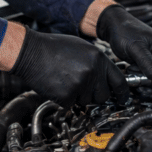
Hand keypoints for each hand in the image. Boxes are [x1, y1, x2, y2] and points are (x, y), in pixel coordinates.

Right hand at [10, 29, 128, 106]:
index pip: (119, 81)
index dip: (122, 92)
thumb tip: (105, 76)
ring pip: (86, 101)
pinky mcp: (67, 95)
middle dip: (94, 95)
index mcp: (98, 58)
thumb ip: (96, 62)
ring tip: (65, 80)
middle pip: (103, 96)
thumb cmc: (51, 47)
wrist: (29, 51)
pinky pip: (71, 104)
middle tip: (81, 86)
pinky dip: (64, 99)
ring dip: (77, 96)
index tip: (123, 98)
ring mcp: (80, 84)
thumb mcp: (81, 47)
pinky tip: (56, 85)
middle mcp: (92, 72)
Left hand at [97, 4, 151, 92]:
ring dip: (147, 83)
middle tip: (142, 88)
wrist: (114, 24)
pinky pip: (150, 75)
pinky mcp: (149, 61)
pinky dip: (142, 78)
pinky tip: (132, 73)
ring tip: (134, 77)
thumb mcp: (135, 48)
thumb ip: (147, 62)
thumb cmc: (125, 30)